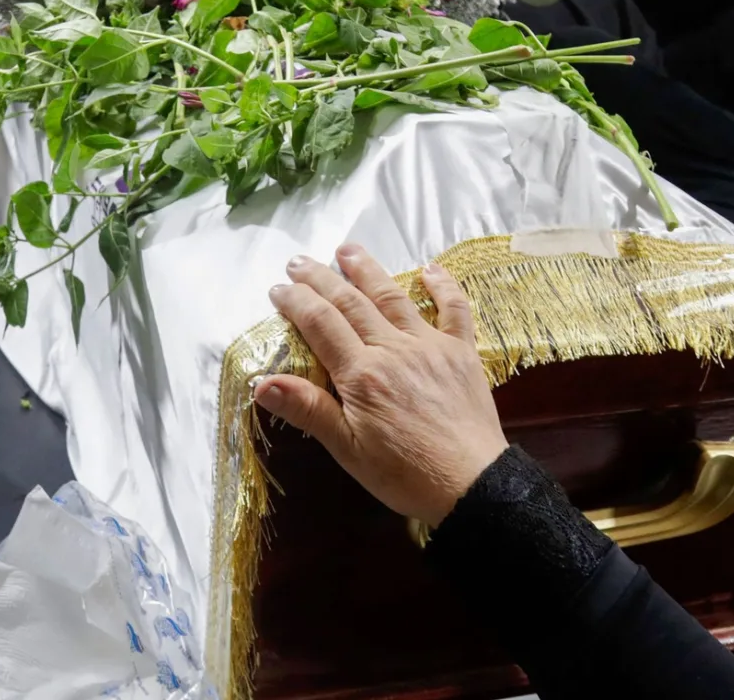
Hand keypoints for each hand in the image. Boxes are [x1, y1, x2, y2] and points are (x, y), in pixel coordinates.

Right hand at [255, 244, 507, 526]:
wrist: (473, 485)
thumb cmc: (405, 474)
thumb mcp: (348, 451)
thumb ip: (308, 410)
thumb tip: (261, 382)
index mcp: (361, 374)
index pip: (321, 325)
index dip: (297, 303)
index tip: (278, 289)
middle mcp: (393, 349)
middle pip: (351, 303)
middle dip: (322, 279)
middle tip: (299, 261)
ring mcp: (430, 346)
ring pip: (393, 297)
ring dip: (368, 270)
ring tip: (347, 249)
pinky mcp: (462, 353)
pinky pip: (454, 310)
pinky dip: (443, 286)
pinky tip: (430, 269)